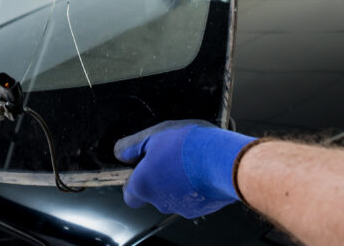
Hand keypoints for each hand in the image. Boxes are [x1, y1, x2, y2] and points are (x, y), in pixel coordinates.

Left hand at [114, 120, 255, 218]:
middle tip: (171, 154)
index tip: (143, 165)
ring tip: (192, 157)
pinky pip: (195, 196)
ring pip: (175, 194)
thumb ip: (132, 146)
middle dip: (161, 176)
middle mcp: (160, 202)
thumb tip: (120, 153)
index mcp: (143, 186)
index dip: (134, 180)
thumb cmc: (187, 146)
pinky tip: (205, 167)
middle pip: (154, 192)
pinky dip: (197, 185)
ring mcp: (182, 207)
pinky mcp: (203, 208)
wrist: (223, 160)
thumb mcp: (154, 135)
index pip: (130, 195)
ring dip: (180, 179)